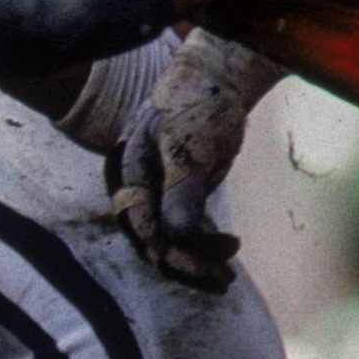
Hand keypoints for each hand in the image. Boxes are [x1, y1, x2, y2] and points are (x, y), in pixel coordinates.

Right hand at [106, 30, 277, 289]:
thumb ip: (182, 190)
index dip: (171, 252)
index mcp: (129, 171)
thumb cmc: (198, 105)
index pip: (142, 225)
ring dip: (196, 258)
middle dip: (186, 264)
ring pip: (168, 237)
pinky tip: (226, 249)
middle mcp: (136, 184)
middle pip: (152, 238)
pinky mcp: (176, 190)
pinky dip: (202, 243)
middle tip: (222, 279)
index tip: (204, 267)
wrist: (215, 79)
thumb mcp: (190, 145)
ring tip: (228, 275)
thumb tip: (175, 237)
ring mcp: (155, 188)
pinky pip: (183, 226)